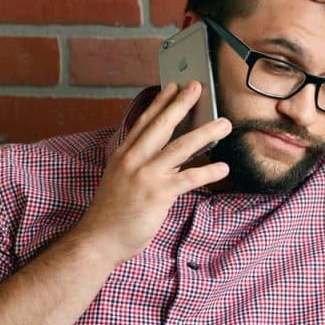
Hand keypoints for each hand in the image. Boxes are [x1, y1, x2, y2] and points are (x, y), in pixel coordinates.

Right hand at [74, 81, 231, 264]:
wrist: (99, 239)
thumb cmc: (113, 213)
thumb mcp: (122, 180)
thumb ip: (141, 165)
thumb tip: (169, 156)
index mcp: (123, 154)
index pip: (144, 122)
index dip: (160, 103)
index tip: (172, 86)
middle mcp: (133, 160)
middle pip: (162, 126)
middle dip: (181, 104)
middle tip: (197, 87)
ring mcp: (145, 175)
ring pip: (180, 147)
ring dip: (205, 133)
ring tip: (224, 123)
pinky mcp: (158, 194)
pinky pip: (189, 178)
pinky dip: (209, 171)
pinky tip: (224, 167)